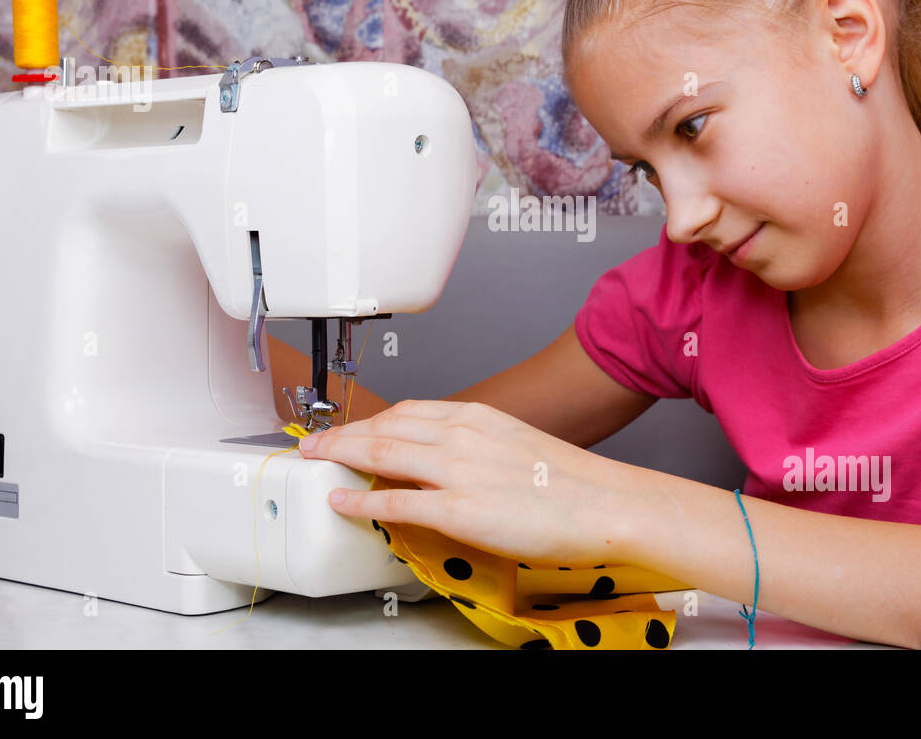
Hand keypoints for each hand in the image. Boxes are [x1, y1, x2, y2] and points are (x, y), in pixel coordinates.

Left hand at [297, 400, 644, 567]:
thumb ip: (478, 446)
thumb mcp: (517, 444)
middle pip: (384, 427)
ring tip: (317, 462)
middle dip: (342, 434)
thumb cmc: (570, 481)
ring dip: (341, 456)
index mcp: (477, 417)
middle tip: (316, 442)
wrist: (605, 502)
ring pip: (381, 454)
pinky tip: (343, 500)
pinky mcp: (459, 509)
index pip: (407, 411)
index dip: (369, 420)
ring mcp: (457, 471)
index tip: (351, 427)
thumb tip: (451, 460)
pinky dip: (361, 499)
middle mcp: (461, 435)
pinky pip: (394, 501)